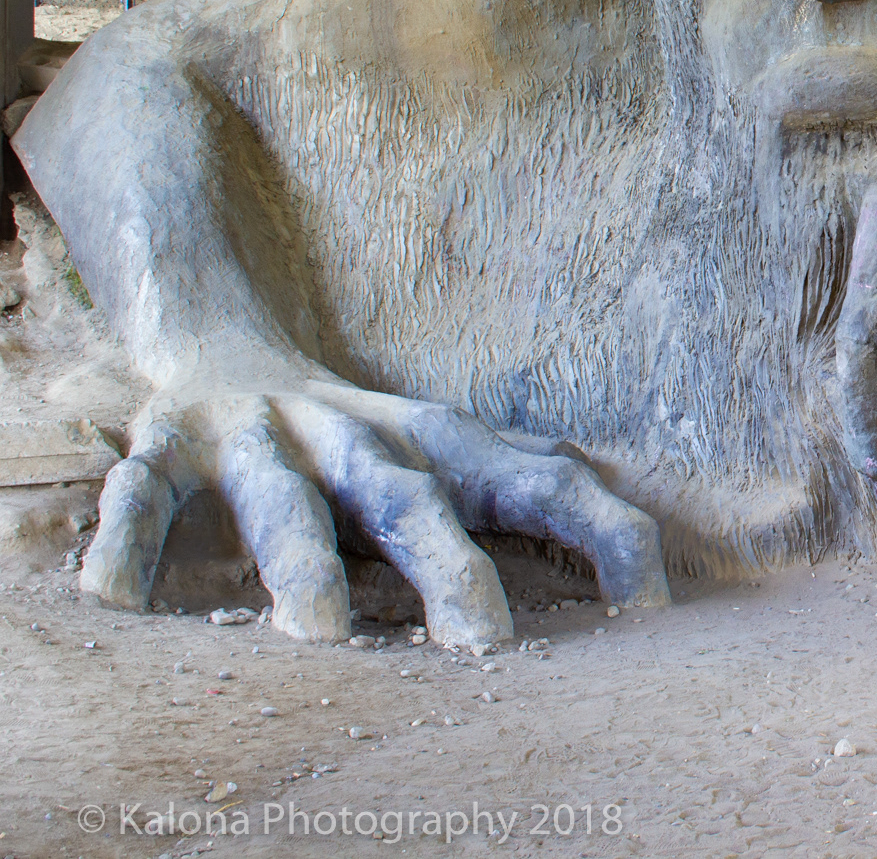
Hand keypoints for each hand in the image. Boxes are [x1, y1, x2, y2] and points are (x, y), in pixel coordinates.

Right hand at [82, 374, 670, 644]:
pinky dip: (126, 540)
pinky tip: (113, 599)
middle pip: (414, 502)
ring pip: (287, 503)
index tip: (648, 607)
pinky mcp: (168, 448)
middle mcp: (358, 441)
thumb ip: (530, 480)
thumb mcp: (451, 449)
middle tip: (487, 643)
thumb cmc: (364, 435)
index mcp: (440, 447)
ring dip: (303, 562)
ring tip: (317, 633)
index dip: (599, 534)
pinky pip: (143, 495)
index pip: (539, 483)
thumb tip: (639, 531)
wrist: (226, 346)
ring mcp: (263, 442)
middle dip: (451, 568)